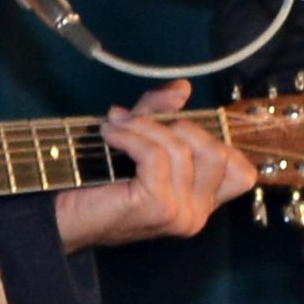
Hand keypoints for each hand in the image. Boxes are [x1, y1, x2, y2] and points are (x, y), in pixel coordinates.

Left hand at [50, 81, 256, 249]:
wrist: (61, 216)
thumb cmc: (96, 182)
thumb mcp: (138, 142)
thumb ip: (162, 115)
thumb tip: (183, 87)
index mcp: (201, 204)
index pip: (242, 174)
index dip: (216, 141)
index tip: (176, 128)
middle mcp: (198, 214)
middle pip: (217, 152)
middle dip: (177, 125)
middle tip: (137, 122)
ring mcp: (181, 213)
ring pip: (182, 149)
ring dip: (144, 127)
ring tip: (114, 126)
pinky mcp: (158, 206)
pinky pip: (157, 155)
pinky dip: (130, 136)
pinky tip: (109, 134)